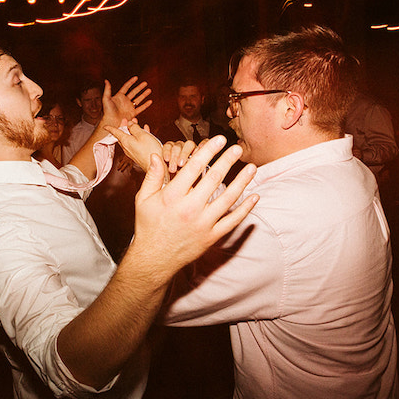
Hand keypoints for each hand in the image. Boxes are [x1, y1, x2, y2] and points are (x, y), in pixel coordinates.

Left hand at [102, 76, 151, 128]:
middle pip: (134, 92)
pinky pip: (140, 108)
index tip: (136, 77)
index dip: (131, 82)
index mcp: (119, 96)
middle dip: (140, 87)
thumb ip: (107, 90)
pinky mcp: (133, 113)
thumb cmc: (107, 111)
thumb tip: (106, 80)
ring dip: (144, 95)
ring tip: (149, 90)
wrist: (112, 122)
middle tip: (145, 83)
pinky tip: (150, 101)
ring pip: (138, 99)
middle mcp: (125, 101)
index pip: (126, 87)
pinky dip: (145, 105)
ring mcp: (129, 107)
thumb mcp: (106, 99)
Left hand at [106, 120, 163, 171]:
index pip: (115, 133)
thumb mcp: (142, 135)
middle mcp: (127, 147)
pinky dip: (138, 136)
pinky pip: (135, 143)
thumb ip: (135, 128)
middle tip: (125, 120)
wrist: (156, 167)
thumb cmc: (150, 151)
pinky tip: (144, 132)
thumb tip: (129, 124)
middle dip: (123, 127)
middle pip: (122, 135)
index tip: (105, 127)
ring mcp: (132, 152)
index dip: (110, 128)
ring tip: (136, 123)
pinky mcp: (137, 155)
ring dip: (132, 130)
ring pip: (129, 138)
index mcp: (126, 141)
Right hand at [127, 136, 257, 279]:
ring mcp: (203, 223)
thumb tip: (157, 155)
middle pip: (214, 179)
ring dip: (243, 181)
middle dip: (228, 160)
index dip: (209, 150)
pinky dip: (246, 209)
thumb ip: (152, 177)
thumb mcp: (143, 200)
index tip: (219, 139)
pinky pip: (233, 220)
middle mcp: (190, 208)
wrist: (154, 259)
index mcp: (172, 196)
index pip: (194, 167)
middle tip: (238, 148)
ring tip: (252, 168)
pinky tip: (255, 197)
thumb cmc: (148, 226)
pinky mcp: (212, 236)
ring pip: (228, 198)